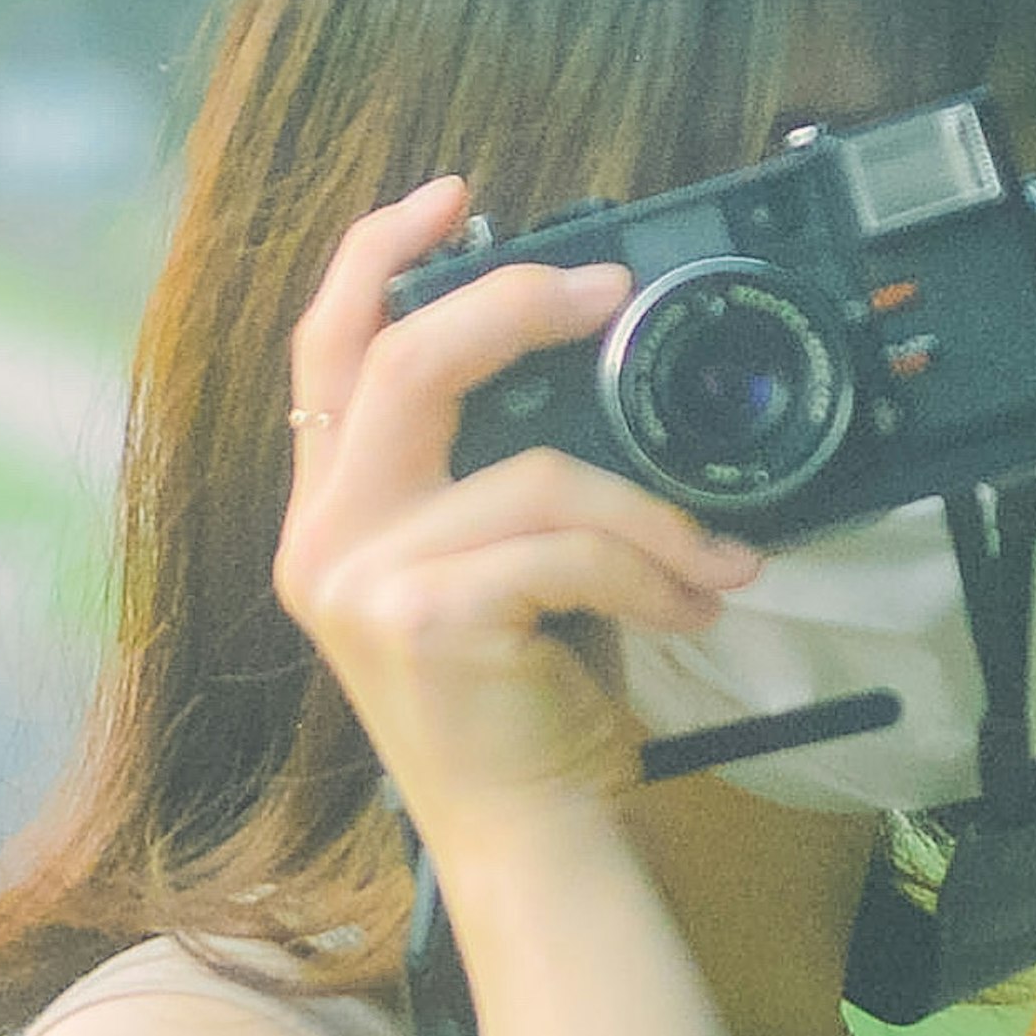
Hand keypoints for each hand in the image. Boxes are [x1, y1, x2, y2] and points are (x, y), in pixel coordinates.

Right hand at [275, 175, 762, 859]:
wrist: (527, 837)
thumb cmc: (523, 702)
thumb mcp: (494, 566)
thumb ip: (492, 469)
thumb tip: (578, 350)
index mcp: (332, 512)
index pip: (326, 350)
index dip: (379, 255)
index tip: (455, 197)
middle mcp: (324, 539)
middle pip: (407, 362)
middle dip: (518, 306)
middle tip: (608, 293)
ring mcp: (364, 581)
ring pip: (534, 472)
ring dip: (652, 513)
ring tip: (712, 558)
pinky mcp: (427, 619)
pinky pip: (569, 546)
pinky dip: (654, 570)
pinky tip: (693, 606)